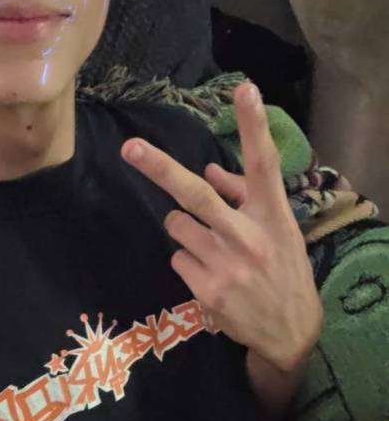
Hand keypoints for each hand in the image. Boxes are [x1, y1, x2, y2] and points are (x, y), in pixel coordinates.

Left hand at [121, 82, 322, 372]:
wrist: (289, 331)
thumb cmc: (282, 270)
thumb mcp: (277, 229)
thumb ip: (244, 197)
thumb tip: (208, 170)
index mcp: (273, 215)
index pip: (264, 164)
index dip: (253, 125)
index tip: (244, 89)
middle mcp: (250, 236)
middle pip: (197, 195)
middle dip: (160, 168)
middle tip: (130, 147)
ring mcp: (227, 265)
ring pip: (177, 226)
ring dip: (185, 229)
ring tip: (213, 249)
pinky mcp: (208, 290)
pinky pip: (177, 257)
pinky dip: (188, 260)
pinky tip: (212, 275)